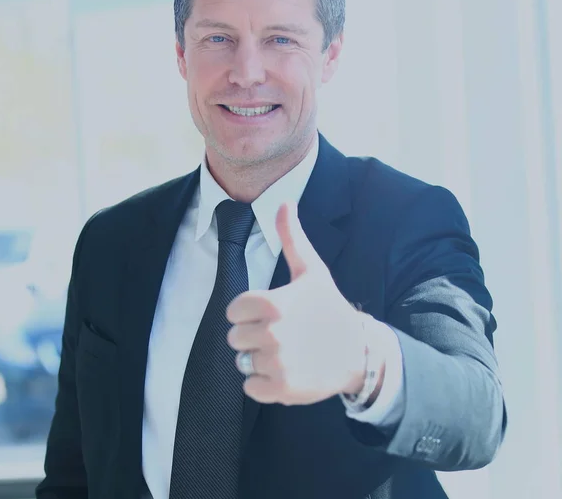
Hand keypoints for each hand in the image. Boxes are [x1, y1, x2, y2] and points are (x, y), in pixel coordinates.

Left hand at [226, 200, 371, 404]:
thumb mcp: (312, 270)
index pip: (234, 310)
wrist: (359, 351)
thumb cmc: (328, 307)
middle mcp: (272, 334)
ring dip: (260, 358)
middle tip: (281, 333)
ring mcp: (277, 364)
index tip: (271, 312)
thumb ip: (291, 237)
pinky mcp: (281, 390)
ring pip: (243, 362)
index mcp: (273, 303)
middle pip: (235, 337)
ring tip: (286, 351)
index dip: (249, 311)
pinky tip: (286, 371)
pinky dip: (263, 383)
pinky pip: (250, 387)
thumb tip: (284, 202)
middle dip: (253, 335)